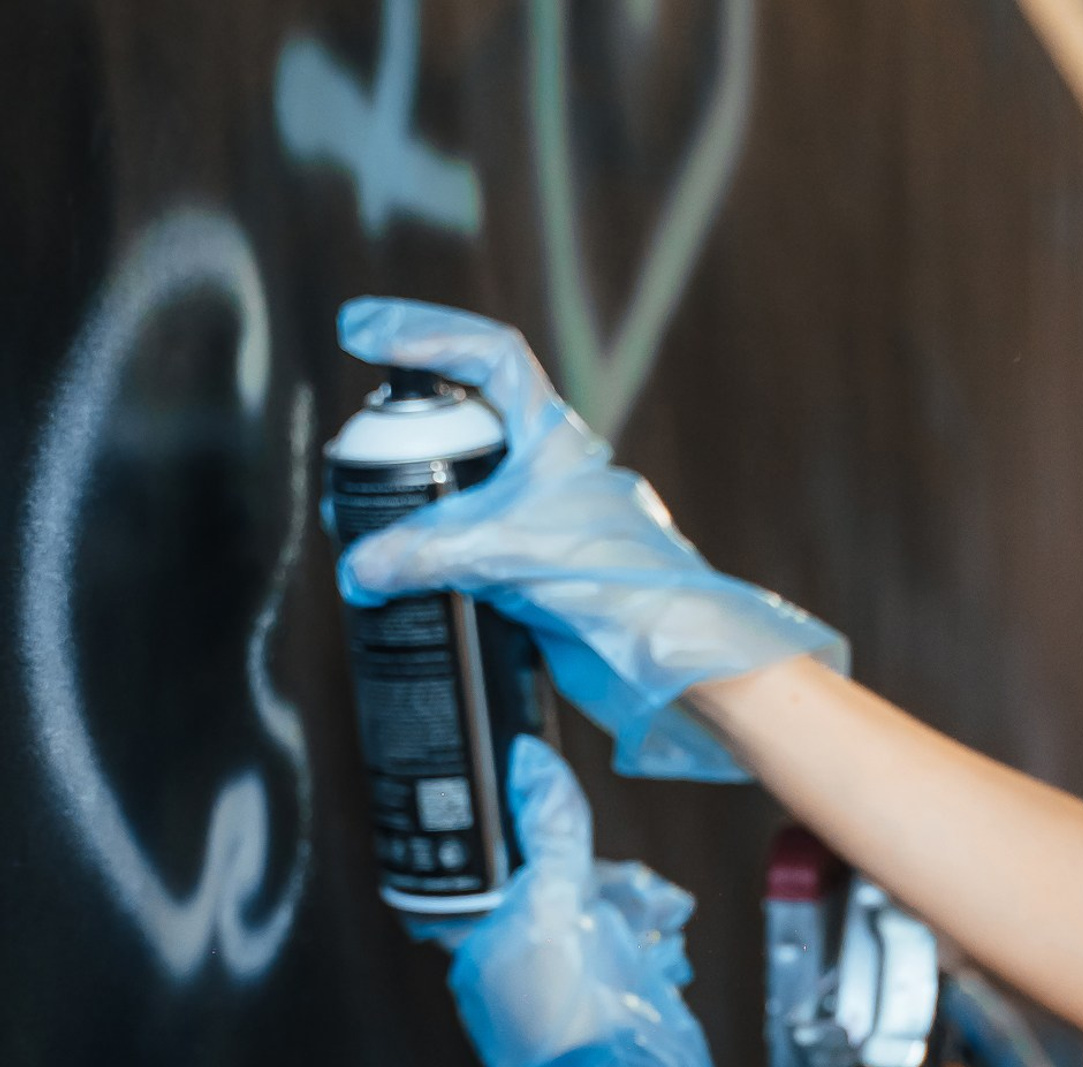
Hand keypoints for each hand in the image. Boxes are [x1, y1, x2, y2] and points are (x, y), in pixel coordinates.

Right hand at [334, 297, 848, 781]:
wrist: (673, 658)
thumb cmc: (626, 584)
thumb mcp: (514, 551)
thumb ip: (431, 552)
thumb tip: (362, 566)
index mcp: (553, 438)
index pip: (488, 356)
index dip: (426, 333)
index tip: (363, 333)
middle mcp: (546, 475)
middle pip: (460, 430)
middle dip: (400, 436)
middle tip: (350, 454)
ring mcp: (538, 527)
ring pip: (460, 499)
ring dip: (409, 506)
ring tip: (357, 523)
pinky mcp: (533, 579)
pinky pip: (468, 558)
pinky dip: (430, 563)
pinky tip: (398, 577)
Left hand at [444, 736, 734, 1066]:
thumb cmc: (581, 1026)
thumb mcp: (561, 905)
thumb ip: (550, 831)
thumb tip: (528, 763)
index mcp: (482, 952)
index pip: (516, 874)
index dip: (563, 860)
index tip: (594, 863)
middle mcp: (508, 983)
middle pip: (568, 902)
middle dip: (618, 895)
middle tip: (648, 903)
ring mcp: (554, 1010)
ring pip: (602, 936)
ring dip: (641, 928)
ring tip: (662, 940)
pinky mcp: (596, 1030)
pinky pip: (622, 975)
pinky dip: (650, 965)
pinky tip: (665, 972)